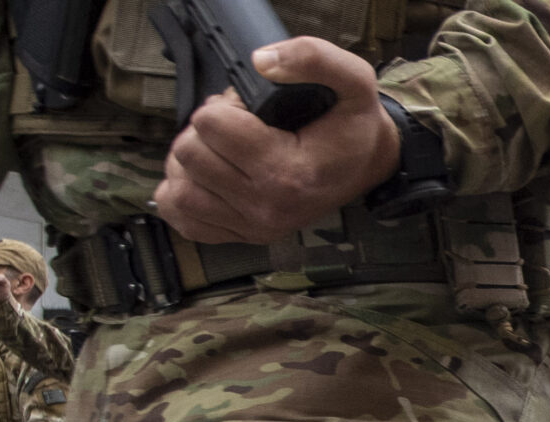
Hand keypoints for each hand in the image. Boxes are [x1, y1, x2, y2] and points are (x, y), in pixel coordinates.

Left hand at [155, 39, 397, 244]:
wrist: (370, 164)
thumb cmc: (354, 124)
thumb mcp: (353, 78)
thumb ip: (313, 57)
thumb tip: (260, 62)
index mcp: (289, 172)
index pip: (210, 124)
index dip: (223, 107)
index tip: (249, 112)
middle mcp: (268, 206)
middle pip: (189, 154)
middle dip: (204, 133)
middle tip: (235, 129)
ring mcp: (255, 226)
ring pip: (179, 189)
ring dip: (190, 164)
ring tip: (220, 152)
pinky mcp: (245, 236)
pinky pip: (185, 220)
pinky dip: (184, 197)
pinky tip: (206, 179)